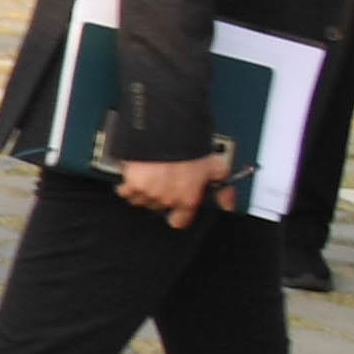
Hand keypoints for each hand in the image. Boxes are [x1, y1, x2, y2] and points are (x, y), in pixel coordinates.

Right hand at [114, 143, 235, 228]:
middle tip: (164, 181)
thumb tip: (228, 203)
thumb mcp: (216, 167)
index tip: (177, 211)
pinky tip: (133, 176)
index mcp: (187, 198)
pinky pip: (125, 191)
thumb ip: (223, 188)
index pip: (180, 221)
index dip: (178, 216)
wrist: (167, 131)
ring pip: (141, 200)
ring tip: (149, 178)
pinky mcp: (131, 183)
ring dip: (143, 192)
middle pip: (159, 207)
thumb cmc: (190, 148)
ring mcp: (147, 192)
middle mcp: (166, 199)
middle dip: (160, 196)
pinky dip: (127, 185)